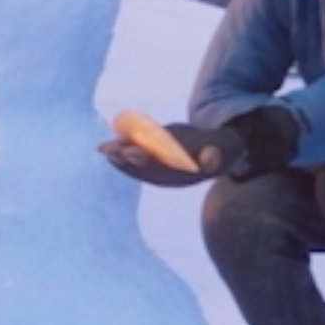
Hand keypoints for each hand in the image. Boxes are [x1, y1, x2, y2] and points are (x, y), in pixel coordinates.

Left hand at [98, 123, 231, 188]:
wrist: (212, 153)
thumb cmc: (218, 149)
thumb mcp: (223, 151)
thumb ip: (216, 154)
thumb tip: (211, 157)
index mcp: (186, 173)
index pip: (168, 169)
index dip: (154, 162)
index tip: (135, 153)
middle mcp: (169, 176)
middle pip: (148, 168)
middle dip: (132, 160)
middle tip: (116, 151)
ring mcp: (158, 170)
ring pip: (136, 165)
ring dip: (119, 157)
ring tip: (102, 148)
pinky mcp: (149, 161)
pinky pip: (132, 159)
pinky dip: (117, 153)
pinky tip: (101, 148)